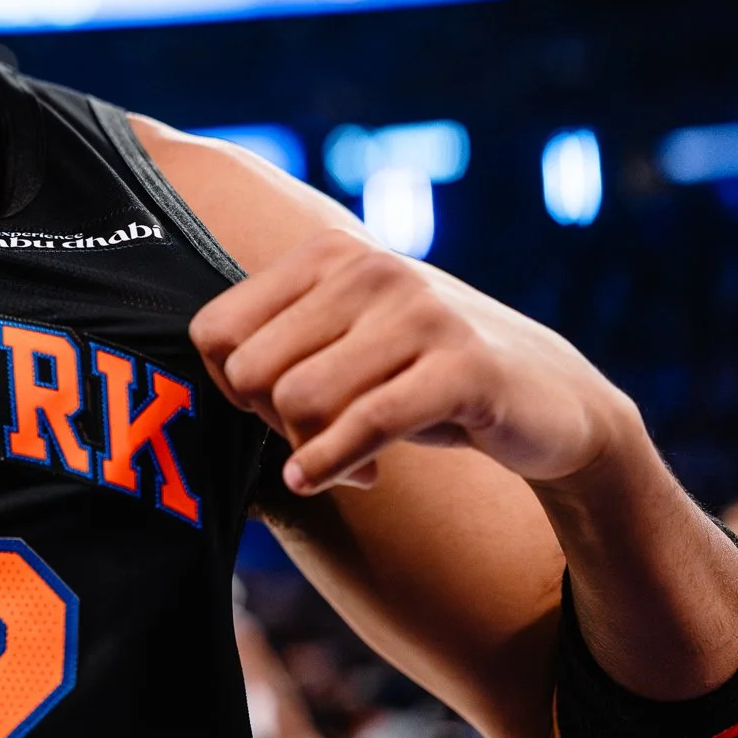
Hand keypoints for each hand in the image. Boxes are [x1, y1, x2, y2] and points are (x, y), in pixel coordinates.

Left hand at [189, 227, 638, 494]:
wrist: (552, 400)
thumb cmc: (422, 375)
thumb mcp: (345, 341)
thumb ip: (275, 344)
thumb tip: (185, 384)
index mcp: (326, 255)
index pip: (215, 331)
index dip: (231, 387)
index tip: (271, 412)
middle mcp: (368, 269)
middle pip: (252, 370)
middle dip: (273, 423)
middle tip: (316, 442)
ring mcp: (418, 312)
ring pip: (298, 399)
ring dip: (316, 450)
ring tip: (354, 461)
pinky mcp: (461, 366)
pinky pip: (363, 424)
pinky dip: (338, 465)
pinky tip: (349, 483)